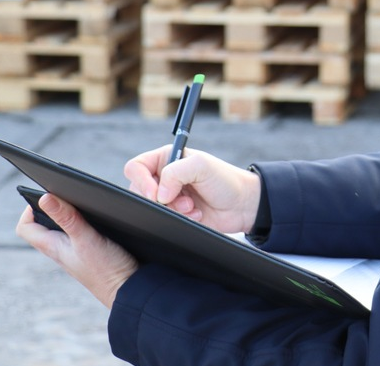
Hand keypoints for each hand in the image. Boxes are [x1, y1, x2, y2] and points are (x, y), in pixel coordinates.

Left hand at [16, 193, 137, 308]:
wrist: (129, 291)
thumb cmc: (107, 270)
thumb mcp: (86, 238)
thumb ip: (67, 218)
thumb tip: (45, 198)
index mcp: (53, 247)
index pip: (25, 228)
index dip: (29, 209)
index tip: (46, 197)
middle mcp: (60, 251)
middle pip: (42, 227)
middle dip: (50, 208)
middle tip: (65, 196)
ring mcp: (74, 254)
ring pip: (61, 231)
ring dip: (67, 216)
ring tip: (80, 205)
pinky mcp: (90, 255)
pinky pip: (77, 236)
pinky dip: (82, 224)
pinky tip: (98, 221)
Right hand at [124, 146, 260, 234]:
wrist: (243, 205)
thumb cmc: (226, 180)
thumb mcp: (201, 166)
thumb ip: (175, 173)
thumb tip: (158, 195)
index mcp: (166, 159)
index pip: (136, 167)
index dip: (141, 181)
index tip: (155, 193)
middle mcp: (164, 177)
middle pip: (140, 191)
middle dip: (161, 200)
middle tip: (183, 200)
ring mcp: (169, 197)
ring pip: (151, 208)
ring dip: (173, 210)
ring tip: (192, 206)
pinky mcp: (175, 215)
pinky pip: (164, 221)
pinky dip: (180, 219)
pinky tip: (196, 214)